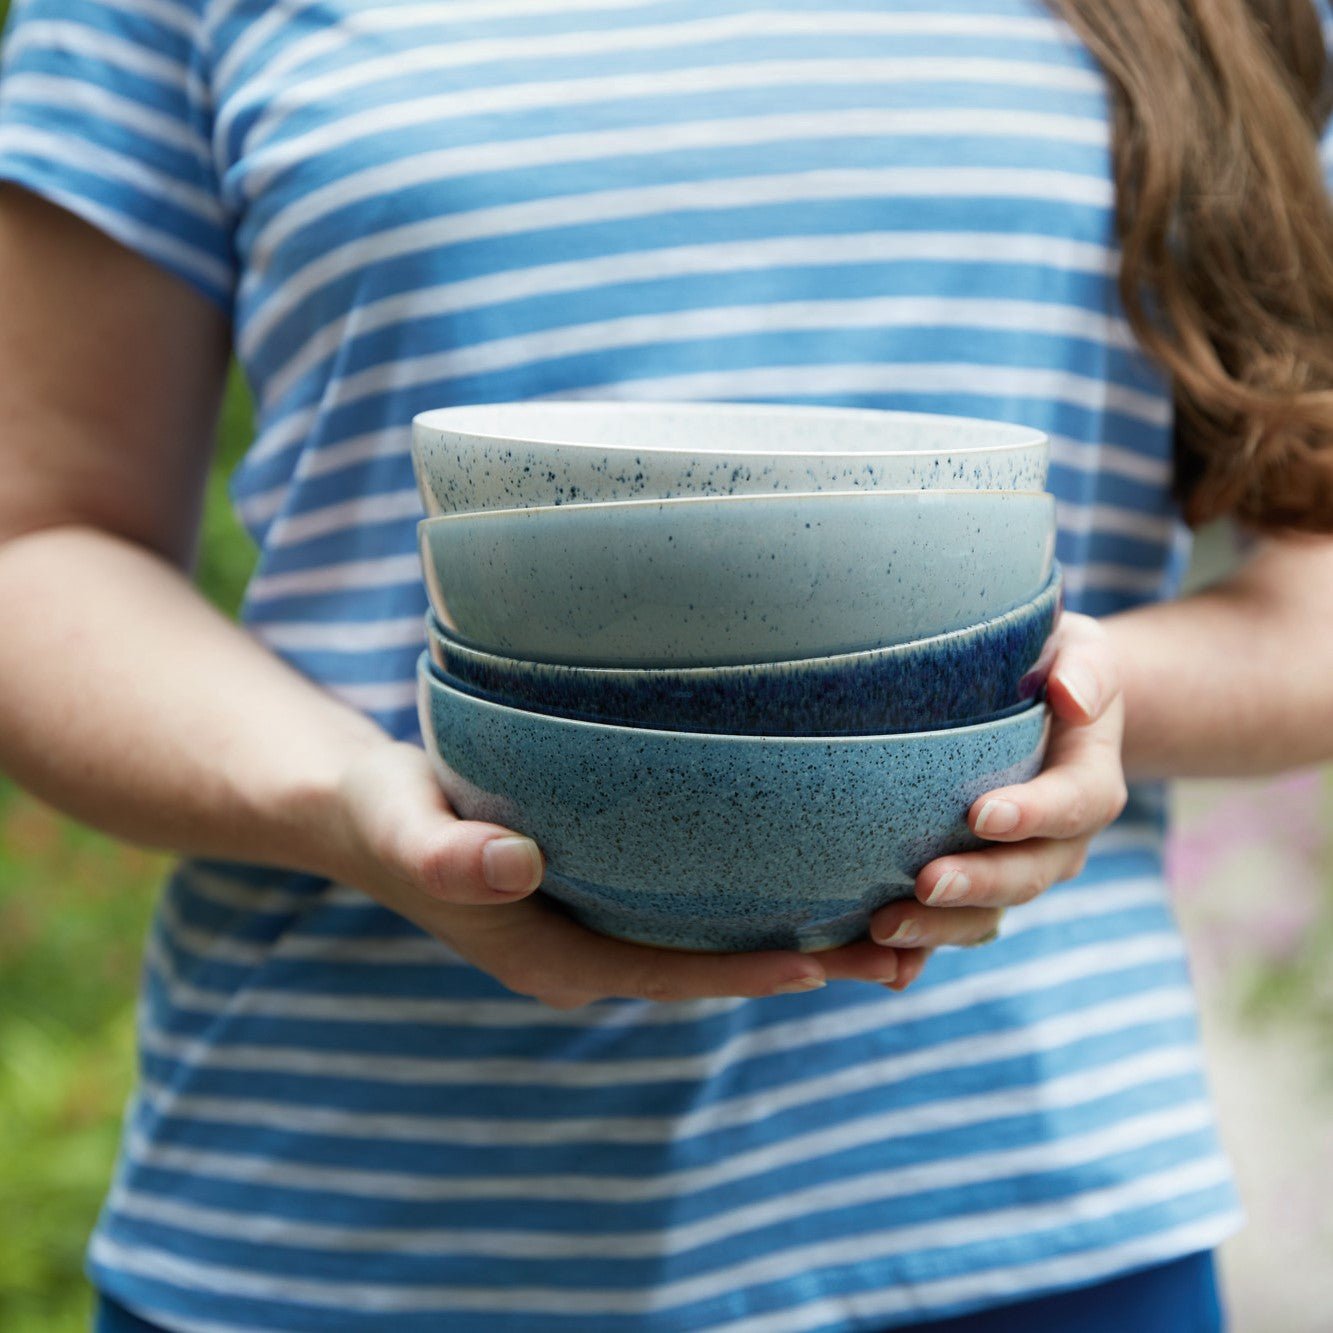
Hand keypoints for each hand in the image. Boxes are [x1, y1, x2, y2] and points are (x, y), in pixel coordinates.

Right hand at [329, 741, 907, 1007]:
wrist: (366, 813)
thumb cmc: (383, 812)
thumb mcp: (401, 823)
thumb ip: (446, 853)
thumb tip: (515, 866)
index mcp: (549, 958)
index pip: (662, 973)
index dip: (739, 972)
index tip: (819, 962)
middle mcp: (588, 954)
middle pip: (710, 969)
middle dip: (801, 965)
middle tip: (906, 954)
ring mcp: (602, 928)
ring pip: (715, 942)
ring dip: (800, 937)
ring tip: (899, 922)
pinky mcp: (612, 893)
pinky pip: (698, 909)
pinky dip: (760, 900)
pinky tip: (819, 870)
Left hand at [863, 612, 1127, 988]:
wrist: (1047, 707)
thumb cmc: (1055, 667)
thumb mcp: (1081, 650)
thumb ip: (1084, 669)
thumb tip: (1071, 696)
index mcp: (1088, 785)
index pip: (1070, 805)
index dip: (1031, 815)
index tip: (981, 814)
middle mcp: (1058, 841)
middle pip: (1027, 875)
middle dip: (979, 884)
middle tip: (926, 884)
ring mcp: (1016, 870)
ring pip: (988, 915)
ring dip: (941, 928)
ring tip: (884, 927)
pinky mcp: (976, 887)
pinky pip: (952, 929)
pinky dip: (920, 954)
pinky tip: (880, 966)